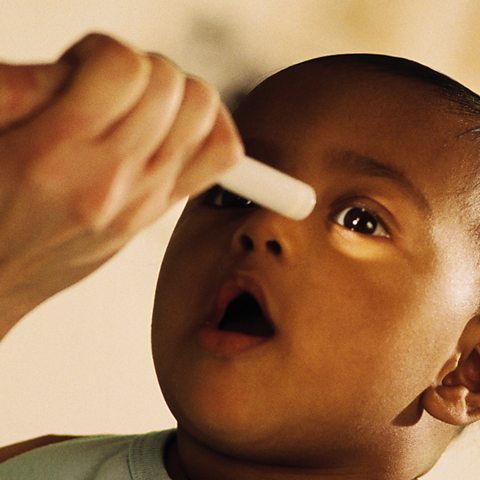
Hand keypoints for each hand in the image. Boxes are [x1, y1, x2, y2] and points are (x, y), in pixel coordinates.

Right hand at [0, 33, 241, 333]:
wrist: (1, 273)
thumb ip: (21, 89)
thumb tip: (73, 66)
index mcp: (55, 154)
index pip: (124, 69)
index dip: (105, 51)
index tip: (86, 67)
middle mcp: (110, 182)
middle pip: (171, 88)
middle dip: (143, 71)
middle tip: (113, 89)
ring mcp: (142, 200)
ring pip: (204, 117)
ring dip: (179, 96)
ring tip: (144, 108)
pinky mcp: (157, 210)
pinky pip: (220, 158)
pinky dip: (212, 130)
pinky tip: (180, 129)